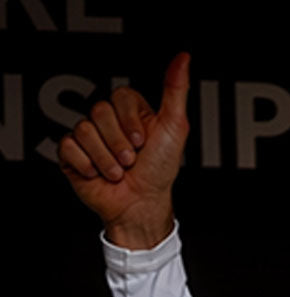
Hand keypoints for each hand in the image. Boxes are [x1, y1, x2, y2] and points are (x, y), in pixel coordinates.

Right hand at [58, 52, 190, 248]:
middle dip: (120, 143)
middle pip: (100, 111)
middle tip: (131, 160)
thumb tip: (183, 59)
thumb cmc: (159, 172)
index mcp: (130, 113)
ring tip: (119, 172)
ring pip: (85, 130)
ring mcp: (88, 137)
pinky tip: (100, 175)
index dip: (131, 122)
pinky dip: (88, 165)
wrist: (141, 206)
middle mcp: (108, 122)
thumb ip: (176, 92)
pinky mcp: (72, 154)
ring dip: (107, 159)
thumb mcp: (174, 128)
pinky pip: (68, 146)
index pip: (119, 96)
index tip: (143, 142)